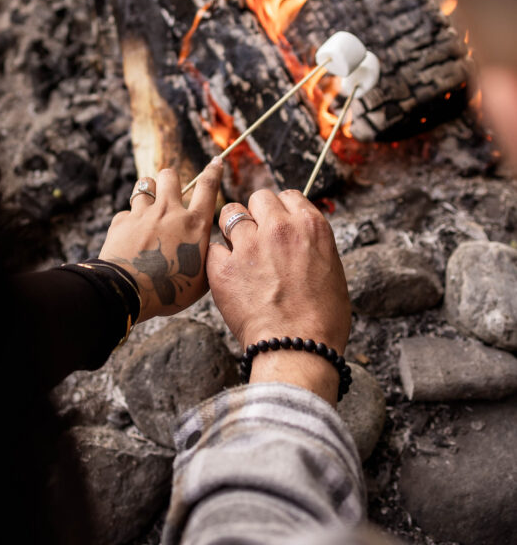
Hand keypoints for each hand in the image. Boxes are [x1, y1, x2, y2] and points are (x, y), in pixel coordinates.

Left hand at [99, 163, 222, 321]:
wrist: (129, 292)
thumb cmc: (170, 290)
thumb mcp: (201, 278)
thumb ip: (206, 257)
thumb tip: (206, 248)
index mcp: (194, 224)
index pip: (208, 187)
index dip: (213, 171)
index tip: (216, 161)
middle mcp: (169, 211)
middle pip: (170, 175)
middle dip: (170, 179)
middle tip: (168, 192)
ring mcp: (143, 213)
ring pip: (145, 184)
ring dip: (148, 192)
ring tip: (148, 206)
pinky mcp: (121, 221)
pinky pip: (126, 213)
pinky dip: (129, 222)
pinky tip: (128, 238)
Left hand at [207, 189, 350, 404]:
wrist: (297, 348)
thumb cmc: (322, 319)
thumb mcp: (331, 271)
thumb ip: (312, 246)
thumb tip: (300, 240)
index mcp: (310, 226)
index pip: (288, 196)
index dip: (281, 210)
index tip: (277, 223)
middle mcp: (279, 228)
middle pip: (257, 198)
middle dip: (256, 214)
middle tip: (257, 237)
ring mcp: (249, 245)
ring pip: (229, 214)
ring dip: (233, 229)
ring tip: (239, 252)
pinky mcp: (223, 267)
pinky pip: (213, 247)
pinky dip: (218, 259)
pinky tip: (227, 275)